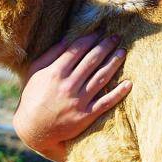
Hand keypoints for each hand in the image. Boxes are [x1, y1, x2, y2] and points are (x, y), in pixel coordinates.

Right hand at [13, 32, 131, 161]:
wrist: (33, 129)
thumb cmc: (33, 98)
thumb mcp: (34, 73)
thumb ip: (50, 55)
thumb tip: (66, 39)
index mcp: (55, 72)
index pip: (77, 50)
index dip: (90, 38)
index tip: (100, 31)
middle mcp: (68, 85)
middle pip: (91, 61)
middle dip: (105, 46)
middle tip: (115, 37)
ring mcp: (78, 101)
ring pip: (101, 78)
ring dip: (114, 63)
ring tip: (122, 52)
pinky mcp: (85, 116)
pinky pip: (105, 102)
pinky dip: (118, 93)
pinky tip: (128, 84)